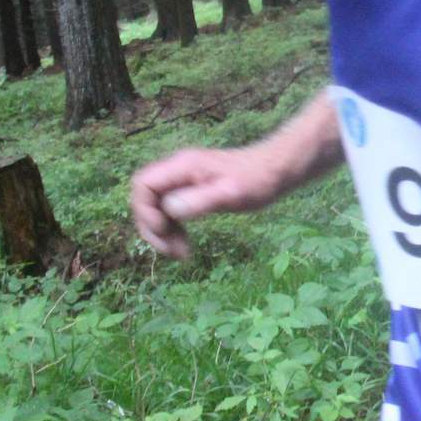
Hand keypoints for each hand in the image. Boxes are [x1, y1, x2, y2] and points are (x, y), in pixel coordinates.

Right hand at [130, 144, 290, 258]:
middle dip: (152, 227)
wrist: (277, 171)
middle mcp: (178, 170)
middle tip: (173, 251)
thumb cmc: (258, 180)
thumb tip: (169, 210)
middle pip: (145, 198)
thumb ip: (200, 200)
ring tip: (182, 253)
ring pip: (156, 208)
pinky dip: (173, 229)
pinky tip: (185, 245)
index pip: (143, 185)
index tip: (166, 230)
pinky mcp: (192, 191)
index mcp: (182, 167)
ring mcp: (184, 180)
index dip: (145, 211)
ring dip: (163, 233)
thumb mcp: (231, 193)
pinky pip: (169, 211)